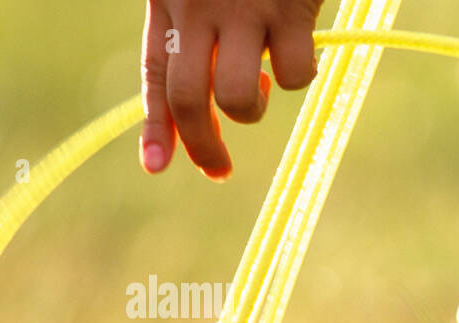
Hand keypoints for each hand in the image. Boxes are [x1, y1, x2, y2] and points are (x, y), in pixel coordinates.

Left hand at [140, 0, 323, 179]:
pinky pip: (293, 76)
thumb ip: (203, 24)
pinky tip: (303, 47)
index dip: (156, 123)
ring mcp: (242, 9)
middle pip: (186, 98)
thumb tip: (214, 90)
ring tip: (264, 84)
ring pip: (235, 98)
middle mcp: (197, 5)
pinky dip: (300, 74)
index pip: (155, 72)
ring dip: (252, 110)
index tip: (155, 165)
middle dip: (202, 146)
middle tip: (219, 170)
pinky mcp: (288, 12)